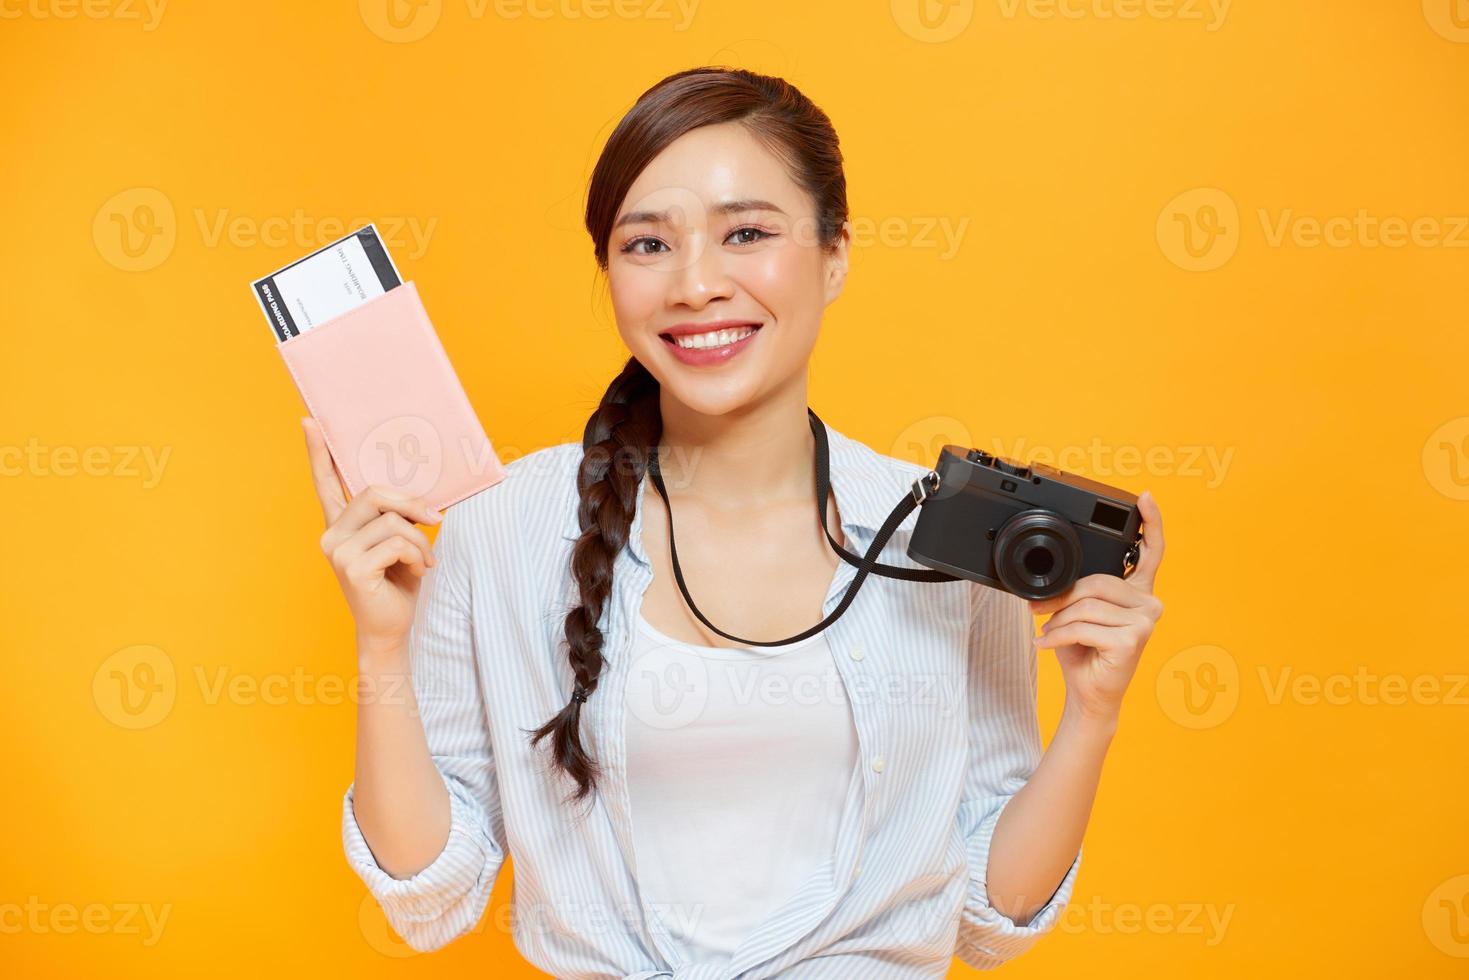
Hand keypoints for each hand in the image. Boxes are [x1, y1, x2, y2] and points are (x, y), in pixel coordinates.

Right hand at [302, 417, 443, 653]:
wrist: (392, 628)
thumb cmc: (399, 582)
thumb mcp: (398, 540)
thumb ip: (395, 515)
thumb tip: (415, 497)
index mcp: (340, 523)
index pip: (326, 481)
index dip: (318, 451)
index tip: (309, 420)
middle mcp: (331, 533)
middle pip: (375, 492)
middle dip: (413, 505)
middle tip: (435, 521)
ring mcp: (337, 550)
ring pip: (394, 521)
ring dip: (422, 540)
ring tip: (426, 560)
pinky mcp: (352, 567)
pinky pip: (398, 542)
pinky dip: (420, 555)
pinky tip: (420, 571)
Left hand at [1028, 489, 1165, 723]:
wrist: (1089, 693)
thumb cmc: (1085, 650)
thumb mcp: (1079, 612)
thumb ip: (1080, 589)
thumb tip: (1054, 577)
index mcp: (1138, 592)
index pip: (1151, 551)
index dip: (1150, 522)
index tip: (1144, 497)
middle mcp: (1149, 603)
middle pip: (1097, 581)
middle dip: (1062, 597)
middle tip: (1039, 611)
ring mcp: (1145, 622)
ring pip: (1086, 605)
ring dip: (1058, 620)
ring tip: (1049, 631)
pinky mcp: (1132, 640)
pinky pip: (1083, 626)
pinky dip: (1057, 635)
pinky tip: (1047, 643)